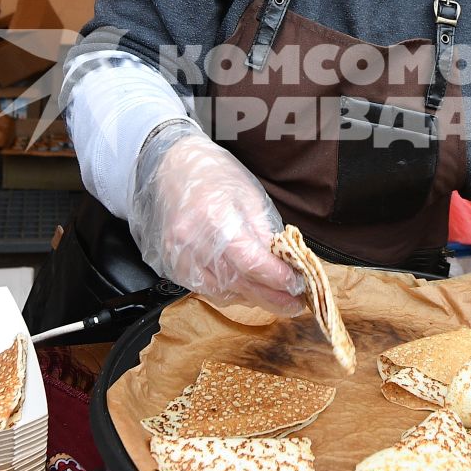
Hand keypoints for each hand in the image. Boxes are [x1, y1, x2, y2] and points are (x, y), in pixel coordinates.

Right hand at [128, 120, 304, 315]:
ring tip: (273, 295)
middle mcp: (193, 241)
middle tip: (294, 303)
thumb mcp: (250, 197)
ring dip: (251, 297)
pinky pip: (205, 291)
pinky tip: (245, 288)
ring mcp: (179, 256)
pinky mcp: (172, 266)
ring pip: (222, 292)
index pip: (250, 261)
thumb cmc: (215, 176)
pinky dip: (229, 293)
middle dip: (271, 297)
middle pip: (237, 283)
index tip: (298, 286)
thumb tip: (286, 266)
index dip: (277, 278)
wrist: (174, 168)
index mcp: (215, 217)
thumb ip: (266, 234)